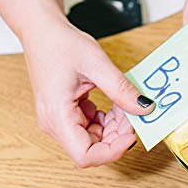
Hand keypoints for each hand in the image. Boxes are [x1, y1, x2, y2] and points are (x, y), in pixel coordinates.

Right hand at [22, 21, 153, 166]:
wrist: (42, 32)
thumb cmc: (60, 44)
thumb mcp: (97, 65)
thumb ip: (122, 90)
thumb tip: (146, 108)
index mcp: (57, 116)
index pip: (85, 156)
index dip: (113, 152)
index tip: (132, 135)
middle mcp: (55, 124)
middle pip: (93, 149)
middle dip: (118, 136)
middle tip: (133, 114)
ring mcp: (61, 121)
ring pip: (94, 140)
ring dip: (115, 128)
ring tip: (124, 105)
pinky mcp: (68, 115)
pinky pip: (92, 128)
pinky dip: (108, 120)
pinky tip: (116, 104)